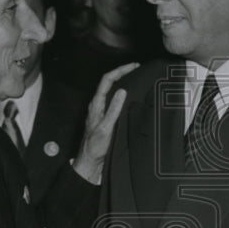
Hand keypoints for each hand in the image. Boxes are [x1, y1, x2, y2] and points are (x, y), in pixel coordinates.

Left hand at [73, 62, 139, 183]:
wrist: (90, 161)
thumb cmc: (95, 146)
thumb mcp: (106, 127)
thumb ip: (113, 109)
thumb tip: (122, 91)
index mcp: (96, 104)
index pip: (107, 80)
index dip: (120, 70)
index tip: (133, 66)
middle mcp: (98, 105)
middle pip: (109, 82)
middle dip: (123, 72)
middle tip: (138, 68)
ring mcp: (101, 110)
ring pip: (112, 90)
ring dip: (123, 82)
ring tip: (137, 78)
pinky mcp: (106, 116)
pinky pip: (114, 100)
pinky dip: (123, 93)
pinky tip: (131, 96)